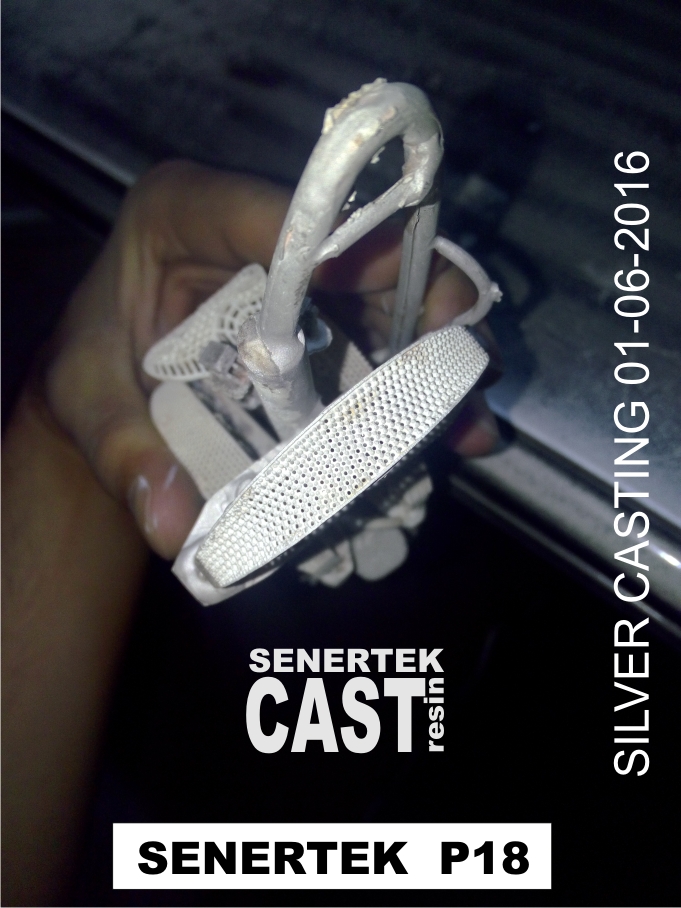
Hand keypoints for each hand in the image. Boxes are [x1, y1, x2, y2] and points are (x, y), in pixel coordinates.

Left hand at [45, 161, 499, 559]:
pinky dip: (417, 386)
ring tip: (468, 423)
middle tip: (465, 362)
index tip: (389, 283)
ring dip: (433, 358)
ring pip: (386, 296)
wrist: (113, 376)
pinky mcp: (328, 313)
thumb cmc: (96, 363)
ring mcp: (302, 272)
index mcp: (185, 211)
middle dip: (419, 306)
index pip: (269, 211)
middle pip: (355, 248)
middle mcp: (259, 229)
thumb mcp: (87, 398)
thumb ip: (123, 452)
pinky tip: (450, 433)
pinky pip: (384, 338)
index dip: (336, 242)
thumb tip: (177, 527)